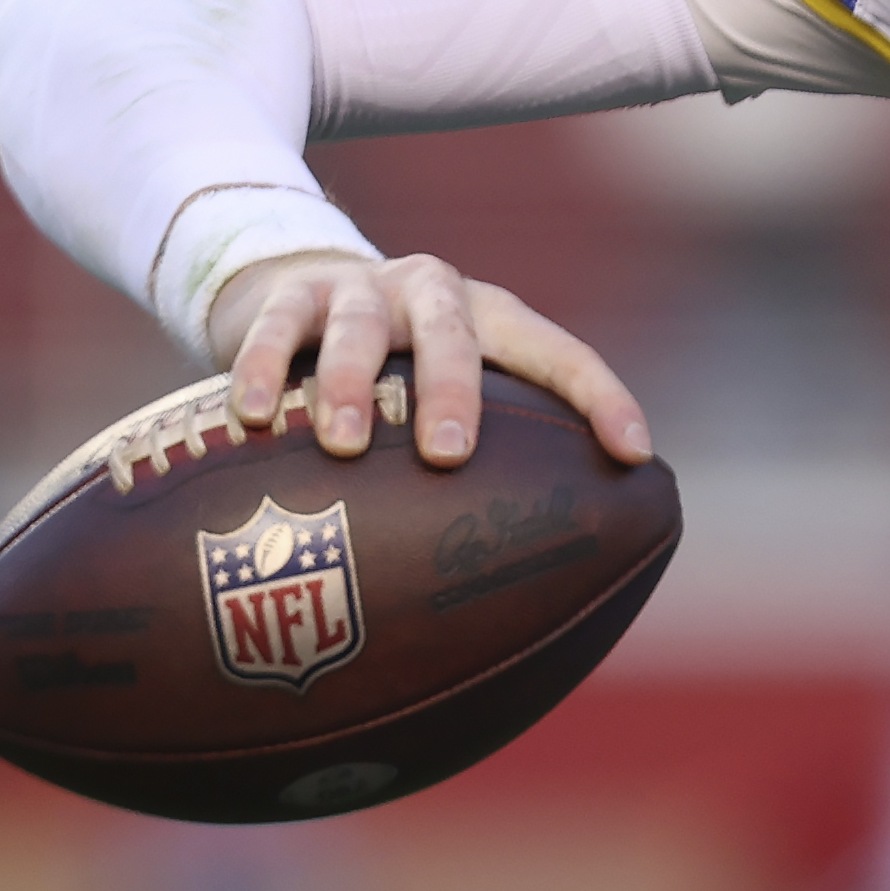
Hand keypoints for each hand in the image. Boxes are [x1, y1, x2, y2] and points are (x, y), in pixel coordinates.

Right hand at [204, 251, 653, 469]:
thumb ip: (484, 462)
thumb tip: (527, 603)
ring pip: (359, 328)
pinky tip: (253, 415)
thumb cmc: (396, 373)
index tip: (636, 455)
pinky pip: (277, 327)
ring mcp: (362, 288)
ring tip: (343, 445)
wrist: (301, 287)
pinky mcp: (291, 293)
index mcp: (495, 319)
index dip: (603, 399)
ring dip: (350, 386)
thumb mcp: (447, 393)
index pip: (562, 355)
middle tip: (448, 456)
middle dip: (453, 392)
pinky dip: (264, 368)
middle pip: (454, 333)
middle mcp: (436, 294)